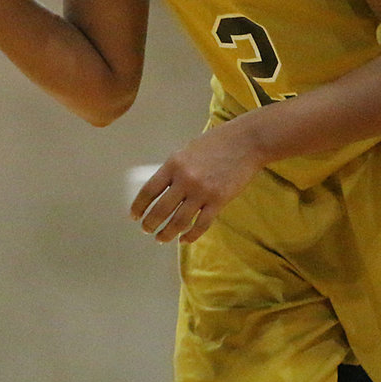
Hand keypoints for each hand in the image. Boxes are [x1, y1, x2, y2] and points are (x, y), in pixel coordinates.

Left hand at [131, 118, 264, 243]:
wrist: (246, 142)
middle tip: (147, 229)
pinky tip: (184, 239)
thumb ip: (175, 168)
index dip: (139, 206)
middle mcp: (185, 179)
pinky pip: (201, 225)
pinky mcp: (219, 201)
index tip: (134, 216)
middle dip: (150, 224)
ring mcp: (202, 192)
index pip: (148, 191)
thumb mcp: (188, 150)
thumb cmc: (217, 143)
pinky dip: (190, 236)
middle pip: (160, 210)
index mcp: (174, 164)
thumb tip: (162, 189)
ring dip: (166, 233)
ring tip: (161, 238)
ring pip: (178, 221)